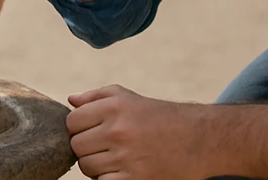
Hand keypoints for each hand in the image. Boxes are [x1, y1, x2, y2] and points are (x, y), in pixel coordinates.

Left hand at [66, 86, 209, 179]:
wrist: (197, 139)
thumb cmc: (157, 116)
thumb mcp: (127, 97)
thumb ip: (95, 96)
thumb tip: (71, 101)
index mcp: (113, 107)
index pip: (72, 122)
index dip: (78, 127)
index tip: (92, 130)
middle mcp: (118, 131)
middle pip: (76, 146)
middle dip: (86, 147)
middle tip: (104, 146)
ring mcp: (126, 157)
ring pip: (87, 167)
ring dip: (96, 165)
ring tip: (115, 158)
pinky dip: (107, 179)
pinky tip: (121, 171)